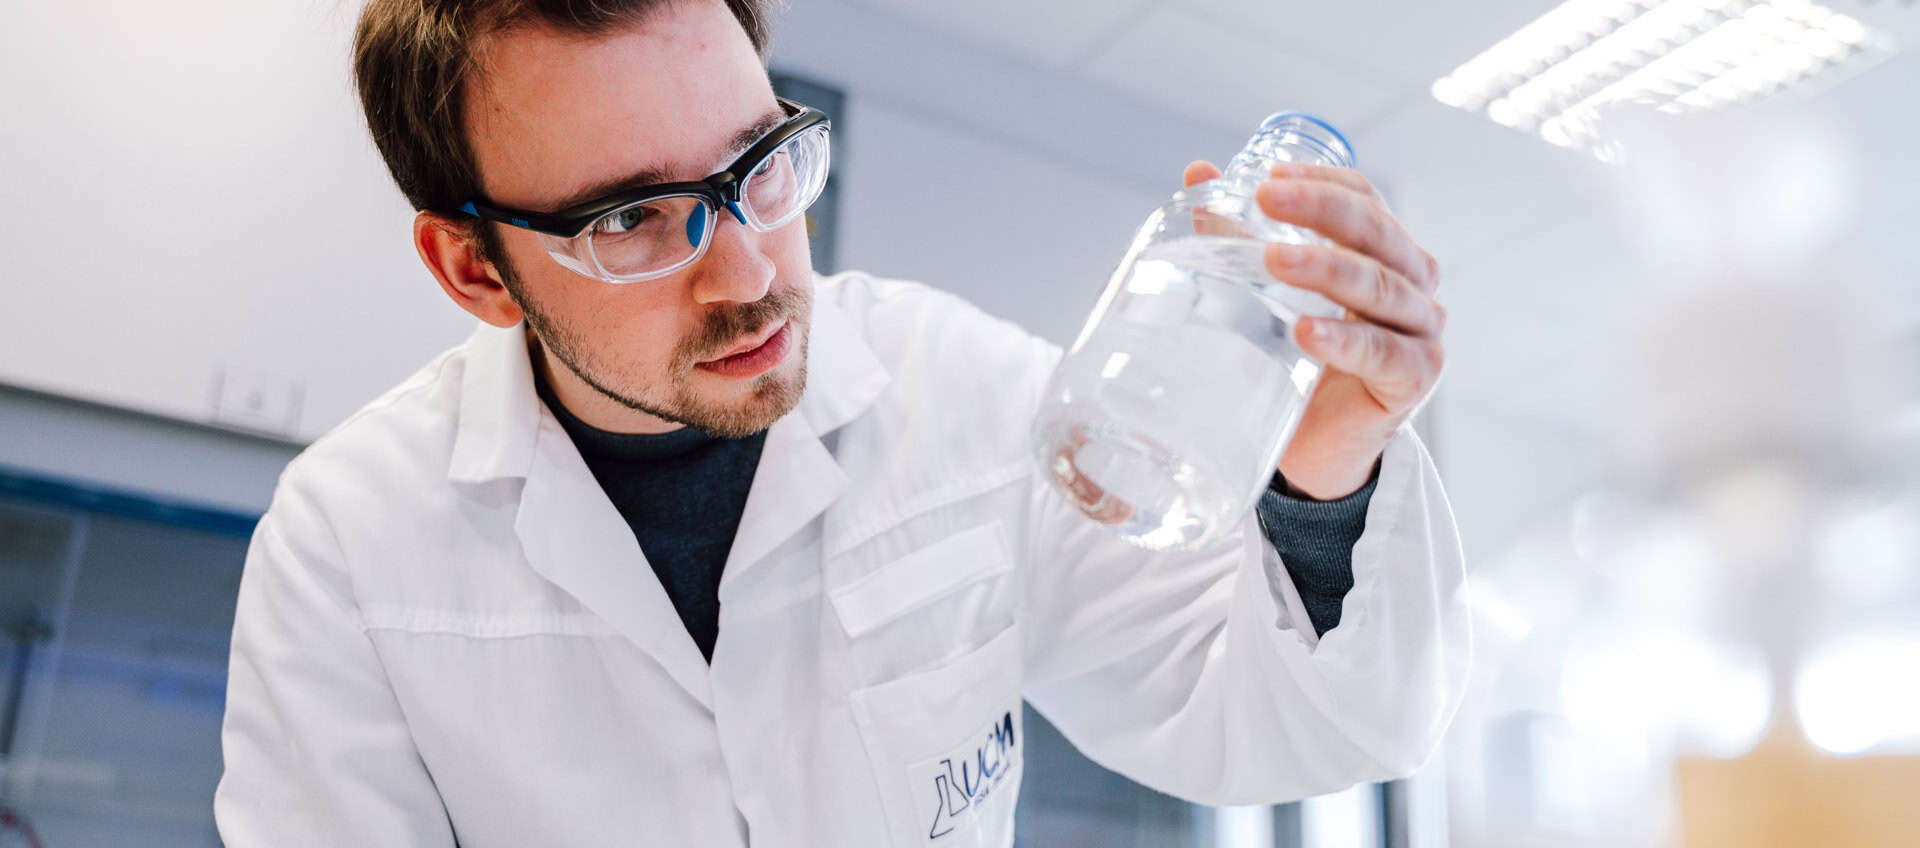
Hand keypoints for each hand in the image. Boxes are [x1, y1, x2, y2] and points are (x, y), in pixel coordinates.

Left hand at [1182, 160, 1446, 500]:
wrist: (1312, 448)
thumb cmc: (1296, 362)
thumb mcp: (1265, 293)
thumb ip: (1238, 236)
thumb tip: (1199, 173)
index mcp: (1385, 253)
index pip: (1365, 200)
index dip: (1323, 181)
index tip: (1270, 176)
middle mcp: (1413, 285)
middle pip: (1376, 233)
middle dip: (1321, 210)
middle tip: (1267, 200)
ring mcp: (1421, 332)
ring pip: (1379, 288)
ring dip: (1327, 269)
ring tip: (1274, 261)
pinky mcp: (1415, 380)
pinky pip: (1383, 353)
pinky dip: (1345, 341)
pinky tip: (1308, 334)